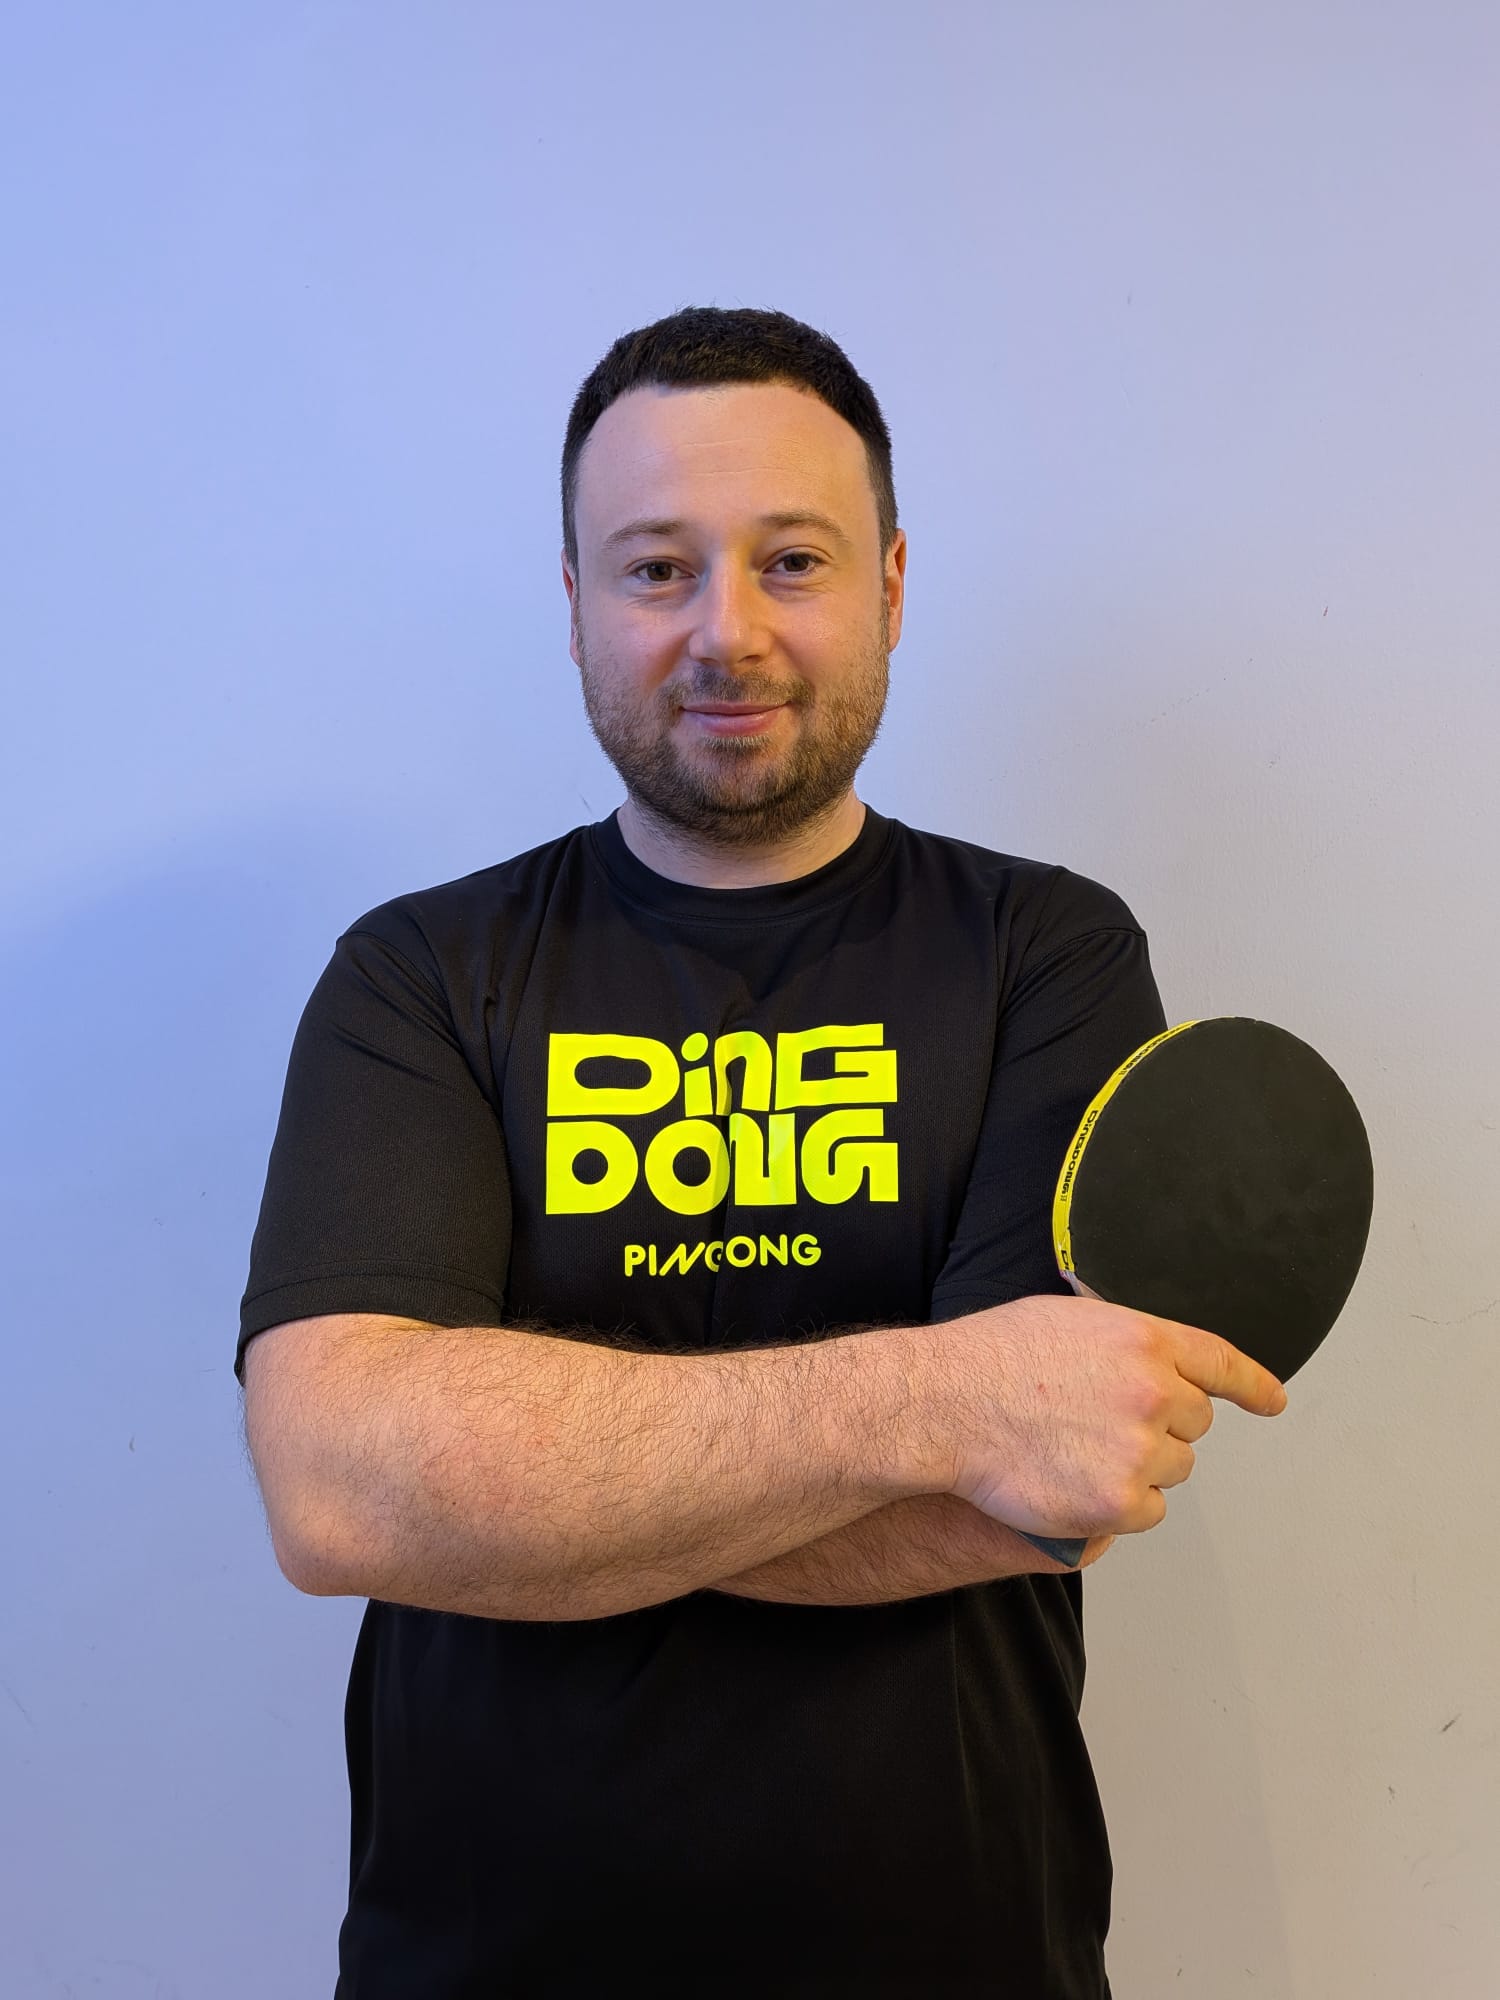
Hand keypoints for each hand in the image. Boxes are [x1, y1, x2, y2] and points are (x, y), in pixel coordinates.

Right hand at [927, 1294, 1286, 1539]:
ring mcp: (1140, 1450)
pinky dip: (1118, 1506)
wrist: (942, 1406)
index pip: (1219, 1362)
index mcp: (1144, 1340)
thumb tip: (1145, 1360)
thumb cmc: (988, 1359)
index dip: (1253, 1385)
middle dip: (1160, 1427)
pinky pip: (1147, 1512)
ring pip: (1172, 1469)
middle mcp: (1154, 1392)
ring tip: (1074, 1450)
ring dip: (1138, 1467)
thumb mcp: (1065, 1319)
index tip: (1273, 1402)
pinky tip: (1073, 1483)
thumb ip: (1121, 1341)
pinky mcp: (1120, 1502)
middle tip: (1098, 1425)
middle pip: (1194, 1423)